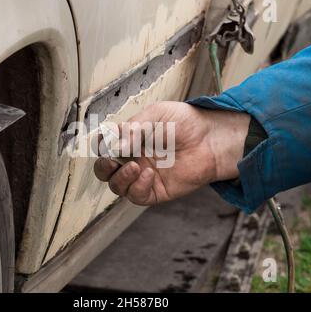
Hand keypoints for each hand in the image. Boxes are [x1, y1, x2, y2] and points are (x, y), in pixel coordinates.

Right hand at [94, 101, 249, 205]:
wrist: (210, 139)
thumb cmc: (185, 122)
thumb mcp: (155, 115)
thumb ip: (132, 129)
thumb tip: (114, 146)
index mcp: (129, 140)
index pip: (104, 147)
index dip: (100, 146)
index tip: (105, 142)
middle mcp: (133, 159)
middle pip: (105, 171)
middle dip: (103, 168)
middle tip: (110, 161)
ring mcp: (143, 176)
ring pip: (117, 186)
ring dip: (120, 178)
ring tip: (134, 166)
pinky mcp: (156, 191)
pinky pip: (137, 196)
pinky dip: (137, 187)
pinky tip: (149, 174)